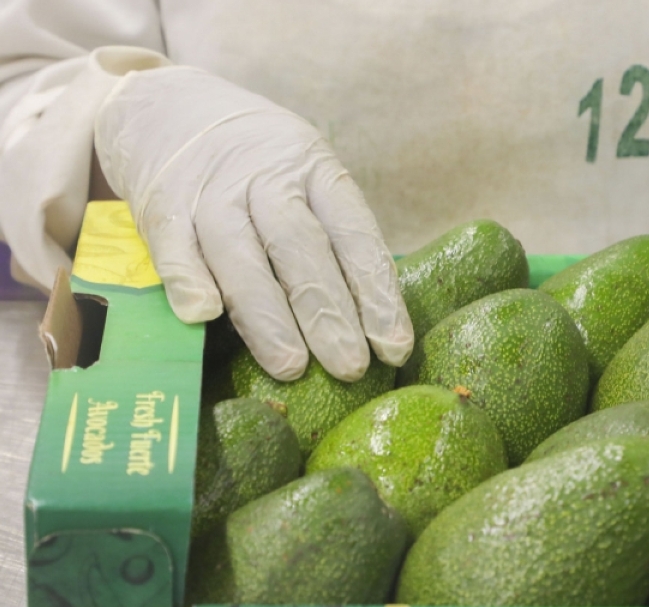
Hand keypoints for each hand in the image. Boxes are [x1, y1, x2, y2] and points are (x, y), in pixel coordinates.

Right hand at [95, 66, 412, 380]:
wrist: (168, 103)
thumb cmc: (258, 164)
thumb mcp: (306, 177)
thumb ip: (332, 237)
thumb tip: (372, 321)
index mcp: (316, 171)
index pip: (354, 233)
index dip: (376, 291)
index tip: (394, 344)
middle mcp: (267, 178)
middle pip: (302, 247)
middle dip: (328, 312)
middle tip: (350, 367)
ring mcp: (212, 190)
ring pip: (241, 254)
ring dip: (266, 314)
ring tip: (291, 365)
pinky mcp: (161, 204)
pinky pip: (173, 245)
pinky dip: (187, 278)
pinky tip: (203, 315)